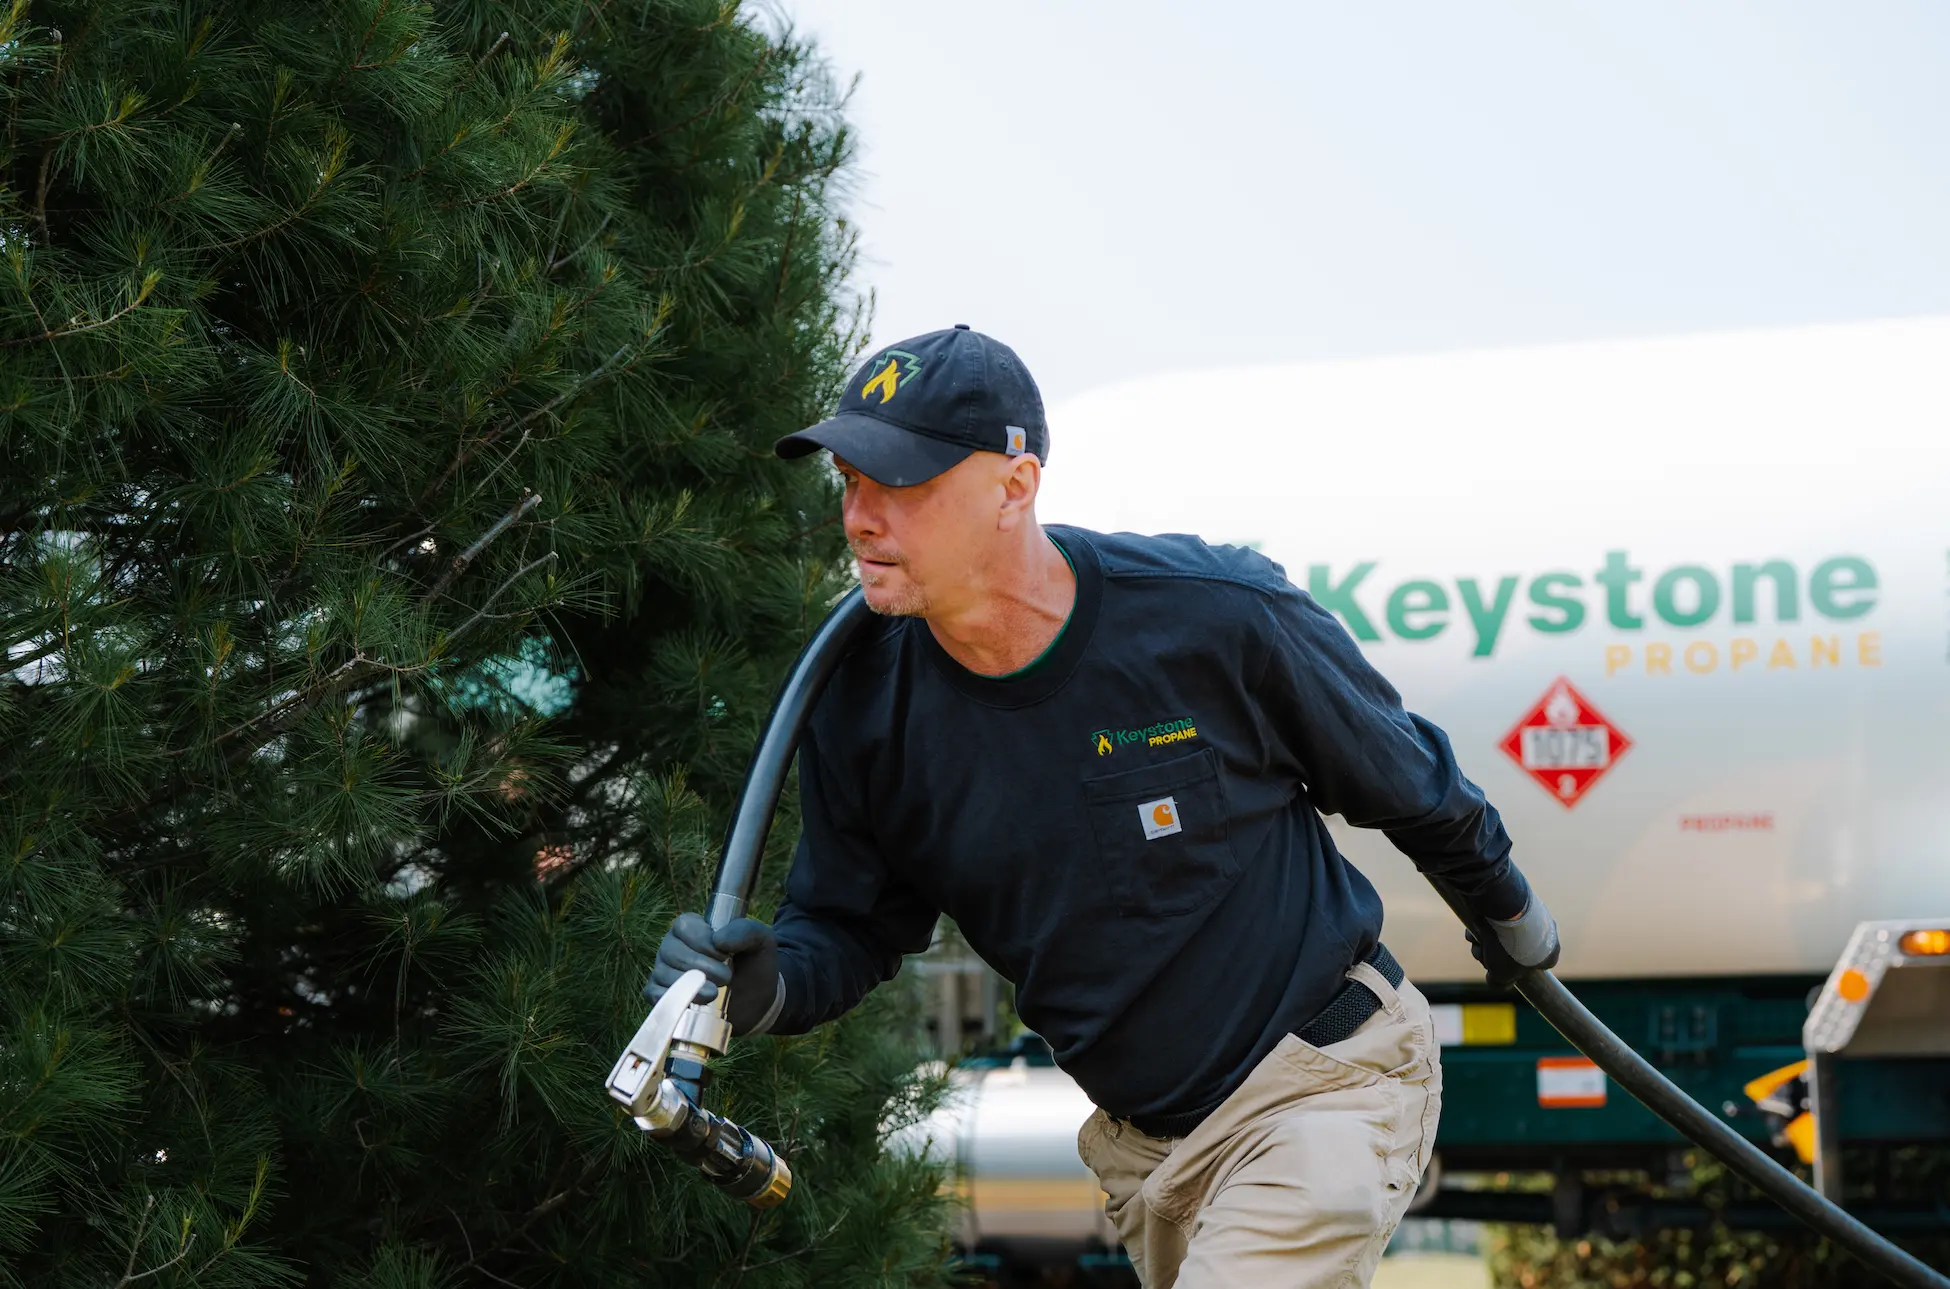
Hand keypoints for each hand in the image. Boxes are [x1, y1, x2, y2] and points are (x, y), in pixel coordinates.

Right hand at [644, 913, 783, 1035]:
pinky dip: (672, 1000)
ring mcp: (665, 971)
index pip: (684, 926)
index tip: (725, 955)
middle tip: (726, 977)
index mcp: (693, 927)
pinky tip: (694, 1002)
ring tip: (715, 993)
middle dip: (701, 967)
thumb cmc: (755, 964)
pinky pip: (654, 995)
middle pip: (672, 952)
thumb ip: (745, 931)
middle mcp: (673, 946)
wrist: (757, 1001)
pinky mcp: (663, 996)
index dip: (702, 941)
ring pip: (663, 974)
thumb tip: (719, 940)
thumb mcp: (761, 940)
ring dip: (690, 985)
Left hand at [1467, 893, 1560, 986]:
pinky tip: (1472, 929)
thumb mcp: (1502, 975)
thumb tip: (1495, 981)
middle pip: (1513, 952)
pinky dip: (1482, 926)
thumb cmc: (1509, 947)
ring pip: (1502, 936)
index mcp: (1551, 950)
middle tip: (1482, 955)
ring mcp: (1529, 915)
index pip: (1536, 967)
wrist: (1504, 907)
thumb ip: (1500, 983)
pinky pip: (1497, 919)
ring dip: (1484, 942)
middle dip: (1492, 956)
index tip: (1501, 970)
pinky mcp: (1513, 902)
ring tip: (1475, 941)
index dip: (1515, 972)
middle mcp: (1543, 931)